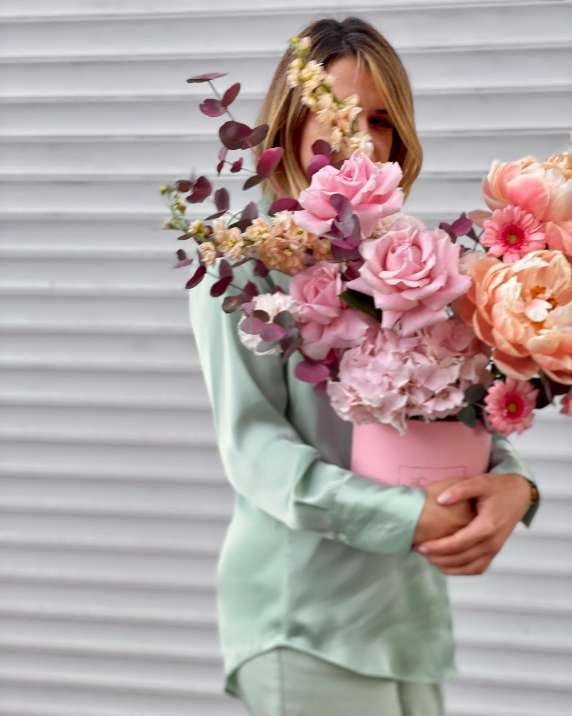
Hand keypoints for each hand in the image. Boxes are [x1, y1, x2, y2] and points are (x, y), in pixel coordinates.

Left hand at [413, 472, 530, 575]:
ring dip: (448, 567)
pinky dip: (461, 570)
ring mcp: (495, 549)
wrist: (519, 495)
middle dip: (437, 558)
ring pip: (469, 568)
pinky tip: (445, 564)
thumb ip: (460, 490)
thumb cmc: (498, 487)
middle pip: (461, 559)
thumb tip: (440, 500)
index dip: (437, 547)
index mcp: (487, 526)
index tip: (420, 546)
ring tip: (428, 559)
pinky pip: (477, 568)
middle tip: (418, 551)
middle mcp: (492, 542)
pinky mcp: (494, 551)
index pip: (458, 543)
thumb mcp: (479, 482)